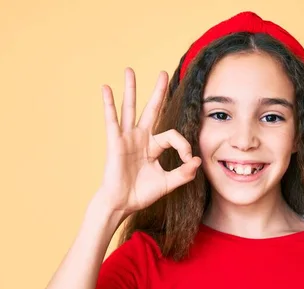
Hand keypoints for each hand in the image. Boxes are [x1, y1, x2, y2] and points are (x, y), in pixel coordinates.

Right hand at [97, 68, 200, 215]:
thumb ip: (183, 173)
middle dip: (157, 92)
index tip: (187, 160)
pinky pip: (112, 119)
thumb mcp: (168, 183)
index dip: (183, 145)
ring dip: (130, 89)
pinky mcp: (115, 142)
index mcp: (153, 146)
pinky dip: (109, 104)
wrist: (122, 204)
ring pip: (130, 108)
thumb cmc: (141, 193)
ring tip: (129, 70)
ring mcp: (127, 138)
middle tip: (163, 73)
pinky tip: (106, 88)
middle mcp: (140, 138)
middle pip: (151, 109)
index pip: (172, 135)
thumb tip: (197, 161)